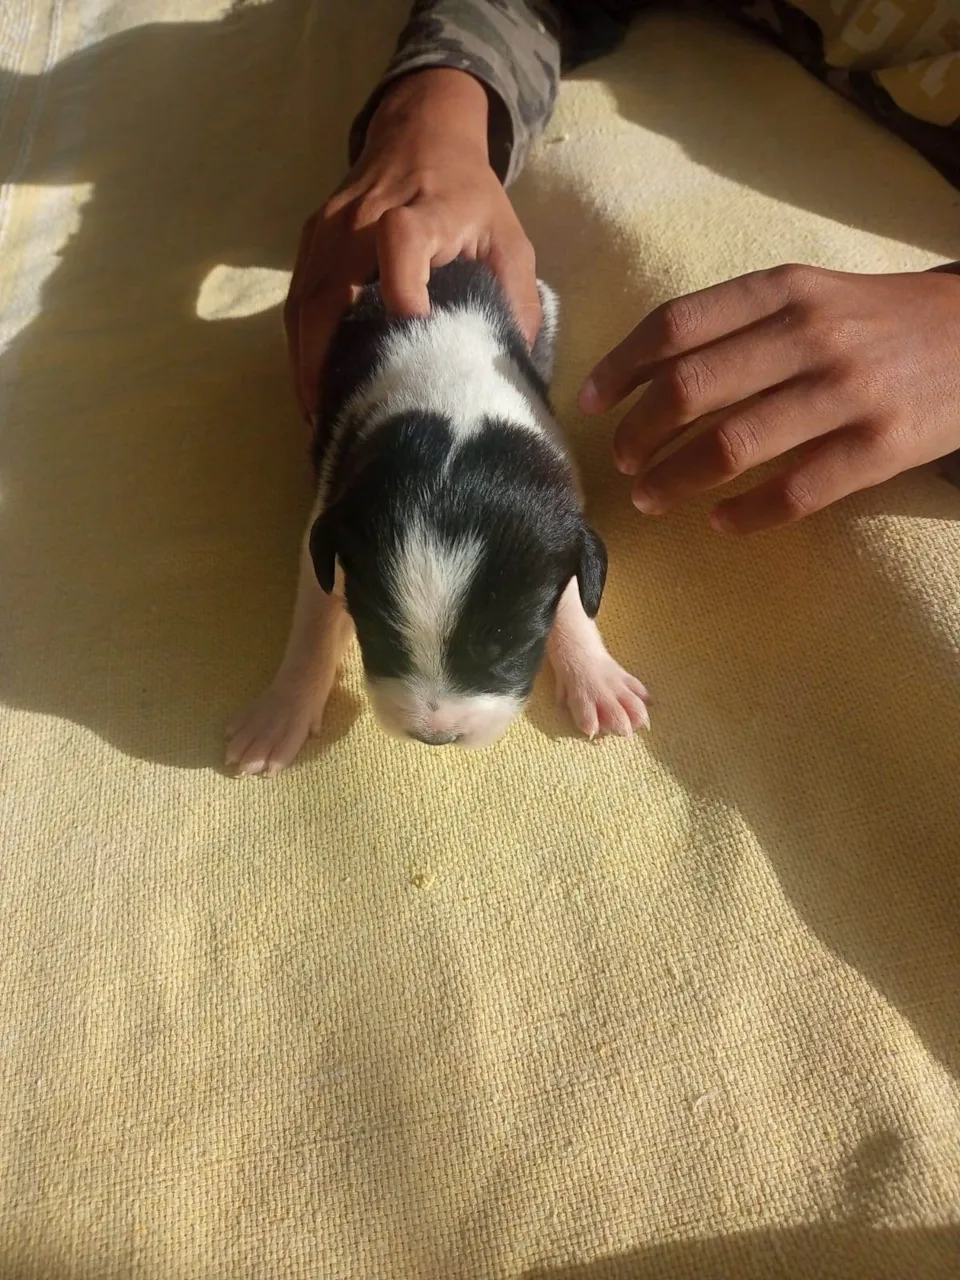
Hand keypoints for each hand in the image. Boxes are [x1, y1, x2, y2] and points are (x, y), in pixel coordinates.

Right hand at [284, 68, 539, 420]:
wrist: (423, 131)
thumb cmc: (470, 194)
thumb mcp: (509, 238)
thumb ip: (517, 297)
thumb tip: (517, 364)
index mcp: (421, 214)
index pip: (401, 241)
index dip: (402, 286)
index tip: (412, 330)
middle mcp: (362, 220)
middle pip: (329, 292)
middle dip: (324, 362)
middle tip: (334, 418)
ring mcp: (328, 229)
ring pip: (304, 302)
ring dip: (304, 361)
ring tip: (318, 412)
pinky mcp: (312, 238)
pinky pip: (299, 296)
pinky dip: (300, 341)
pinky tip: (313, 379)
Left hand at [580, 264, 959, 532]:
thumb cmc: (877, 321)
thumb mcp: (811, 294)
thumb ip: (738, 321)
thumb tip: (647, 368)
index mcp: (784, 289)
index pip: (676, 324)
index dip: (620, 367)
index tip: (589, 401)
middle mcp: (808, 334)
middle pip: (689, 388)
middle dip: (638, 433)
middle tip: (621, 461)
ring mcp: (845, 392)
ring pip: (731, 445)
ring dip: (674, 479)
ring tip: (650, 497)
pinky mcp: (879, 447)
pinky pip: (794, 492)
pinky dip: (744, 515)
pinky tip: (719, 523)